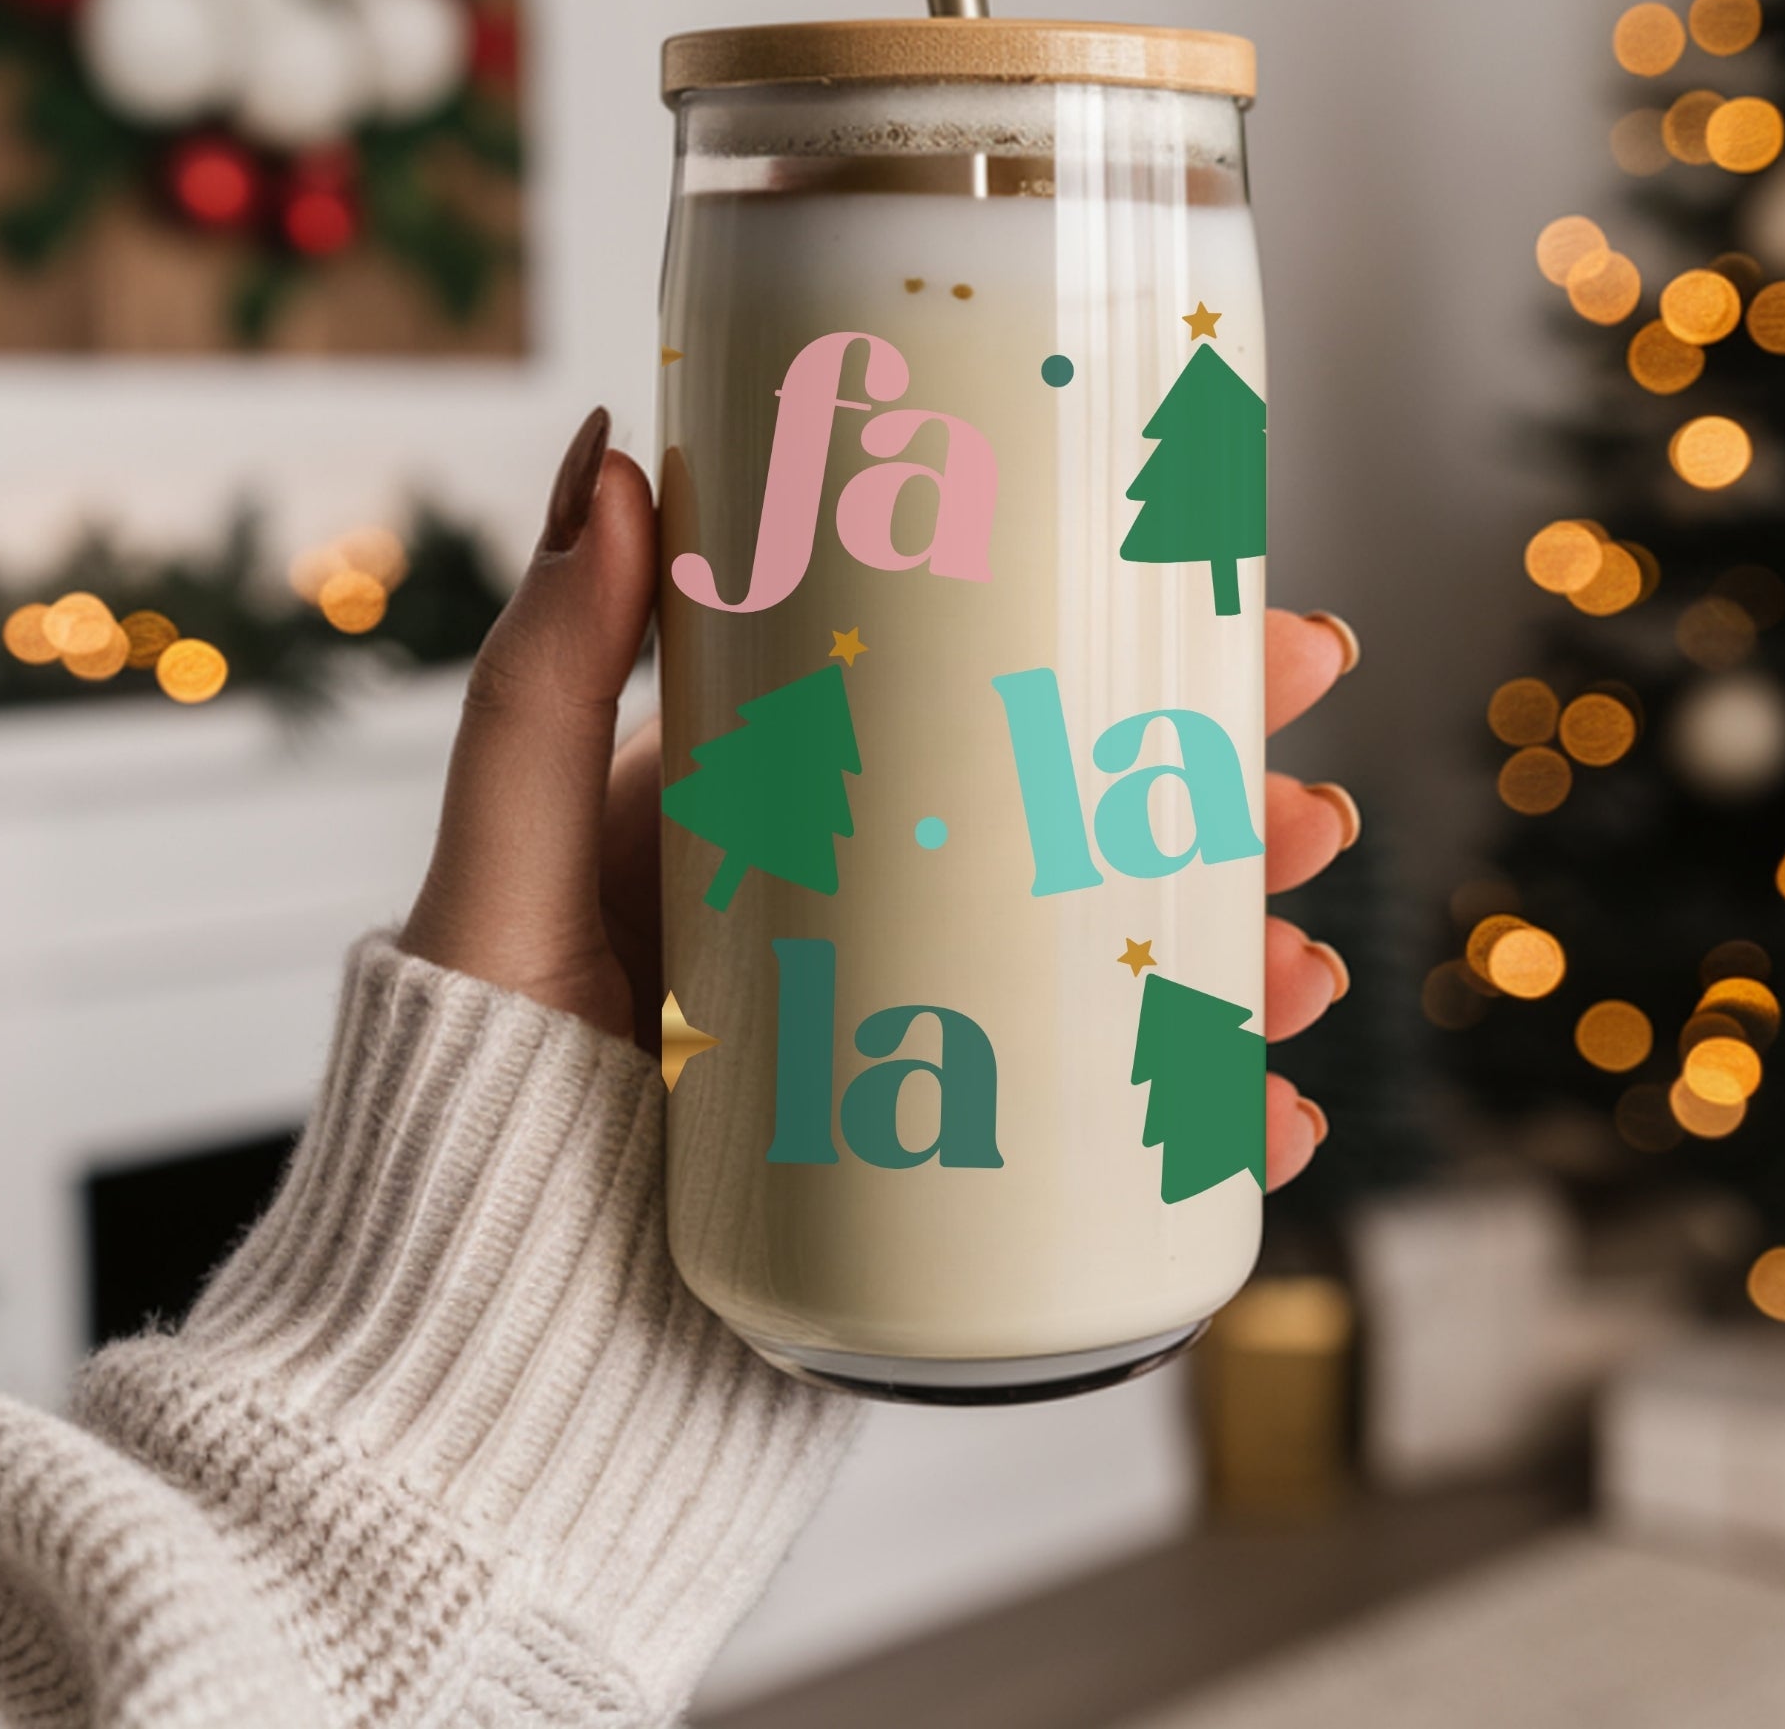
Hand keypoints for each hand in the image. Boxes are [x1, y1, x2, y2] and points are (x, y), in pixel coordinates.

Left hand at [400, 411, 1361, 1188]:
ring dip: (1248, 963)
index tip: (1257, 623)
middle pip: (1103, 833)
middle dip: (1236, 812)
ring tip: (1301, 977)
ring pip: (1132, 978)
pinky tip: (1278, 1130)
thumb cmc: (470, 1080)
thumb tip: (607, 453)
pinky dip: (1212, 1137)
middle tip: (1314, 809)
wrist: (483, 1331)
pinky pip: (1115, 1145)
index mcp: (809, 808)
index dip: (1148, 659)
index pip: (1002, 701)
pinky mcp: (956, 1174)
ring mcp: (933, 1046)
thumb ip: (541, 677)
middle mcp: (888, 914)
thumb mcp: (510, 862)